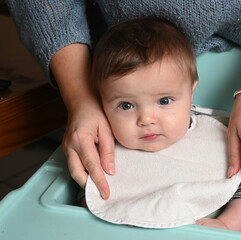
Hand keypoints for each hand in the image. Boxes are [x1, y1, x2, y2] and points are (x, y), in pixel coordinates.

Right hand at [50, 43, 114, 198]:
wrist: (82, 102)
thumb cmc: (96, 112)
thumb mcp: (106, 129)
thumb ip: (108, 150)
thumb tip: (110, 170)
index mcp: (81, 138)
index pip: (91, 165)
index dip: (99, 181)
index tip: (105, 193)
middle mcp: (70, 145)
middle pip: (77, 172)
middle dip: (89, 186)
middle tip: (102, 194)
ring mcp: (66, 147)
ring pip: (73, 170)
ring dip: (85, 180)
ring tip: (99, 187)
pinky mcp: (67, 148)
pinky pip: (74, 165)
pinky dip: (83, 172)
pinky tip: (93, 176)